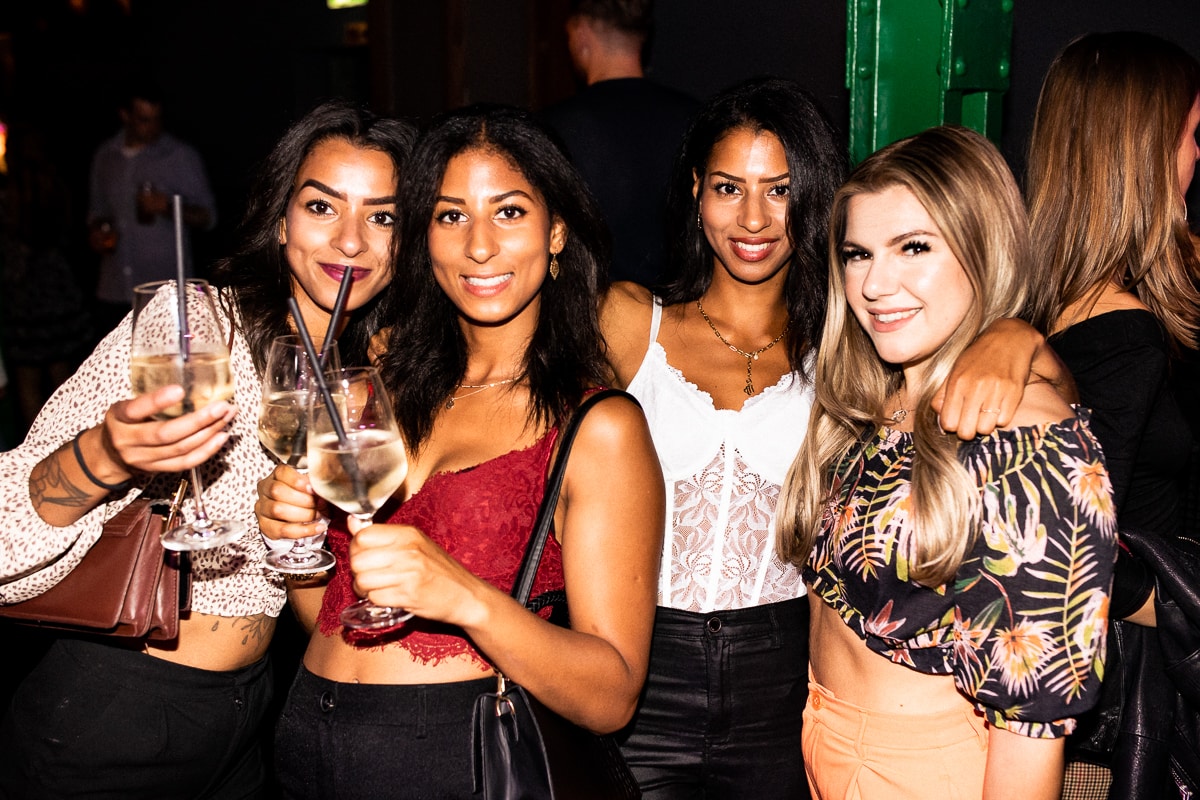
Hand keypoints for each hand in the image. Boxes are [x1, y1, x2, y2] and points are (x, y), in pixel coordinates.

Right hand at [100, 384, 235, 476]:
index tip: (179, 390)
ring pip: (180, 449)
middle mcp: (129, 441)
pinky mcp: (156, 470)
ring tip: (227, 417)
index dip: (157, 401)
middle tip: (221, 407)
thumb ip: (151, 400)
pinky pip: (185, 462)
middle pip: (166, 434)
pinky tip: (221, 437)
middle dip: (198, 420)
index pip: (136, 409)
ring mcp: (143, 459)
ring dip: (208, 433)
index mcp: (120, 418)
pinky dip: (206, 450)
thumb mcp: (128, 407)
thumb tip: (194, 385)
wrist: (110, 455)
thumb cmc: (126, 423)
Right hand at [255, 464, 328, 541]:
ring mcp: (262, 508)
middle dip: (303, 499)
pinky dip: (304, 530)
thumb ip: (314, 484)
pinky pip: (283, 530)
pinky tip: (318, 528)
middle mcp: (265, 490)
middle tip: (319, 504)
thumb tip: (322, 488)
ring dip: (304, 514)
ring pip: (278, 510)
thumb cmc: (303, 496)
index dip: (298, 480)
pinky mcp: (265, 526)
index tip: (313, 488)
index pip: (281, 472)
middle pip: (277, 491)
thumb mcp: (309, 486)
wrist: (292, 517)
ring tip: (319, 515)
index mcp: (276, 476)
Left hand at [346, 517, 488, 627]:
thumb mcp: (414, 543)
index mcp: (408, 533)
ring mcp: (409, 573)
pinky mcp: (409, 595)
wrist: (466, 595)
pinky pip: (374, 598)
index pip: (363, 536)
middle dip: (358, 572)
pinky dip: (377, 600)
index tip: (365, 555)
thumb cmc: (439, 569)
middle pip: (358, 560)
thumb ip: (383, 535)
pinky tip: (388, 597)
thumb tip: (352, 522)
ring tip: (379, 587)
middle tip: (371, 575)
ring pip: (363, 581)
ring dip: (365, 589)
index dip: (357, 549)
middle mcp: (408, 550)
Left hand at [933, 318, 1040, 439]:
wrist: (1010, 339)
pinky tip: (999, 406)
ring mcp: (996, 391)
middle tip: (972, 420)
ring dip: (985, 425)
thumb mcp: (955, 370)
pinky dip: (1001, 418)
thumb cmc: (979, 356)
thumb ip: (943, 395)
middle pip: (966, 432)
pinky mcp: (1015, 393)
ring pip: (985, 429)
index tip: (957, 419)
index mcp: (957, 382)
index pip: (948, 423)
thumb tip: (940, 418)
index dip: (952, 425)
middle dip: (968, 430)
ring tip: (986, 412)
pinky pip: (1004, 421)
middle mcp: (975, 387)